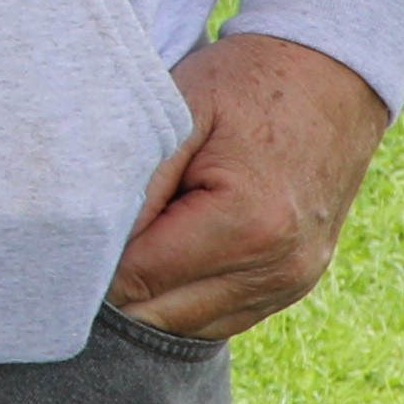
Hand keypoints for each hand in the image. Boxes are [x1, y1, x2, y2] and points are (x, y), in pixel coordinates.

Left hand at [112, 33, 382, 338]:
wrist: (332, 77)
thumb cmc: (246, 85)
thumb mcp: (180, 112)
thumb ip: (138, 183)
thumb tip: (96, 246)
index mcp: (247, 225)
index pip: (134, 279)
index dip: (92, 259)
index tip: (71, 229)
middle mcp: (277, 267)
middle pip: (156, 315)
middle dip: (113, 285)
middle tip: (90, 237)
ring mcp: (292, 282)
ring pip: (186, 325)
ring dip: (148, 296)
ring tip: (131, 239)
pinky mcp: (295, 284)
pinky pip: (220, 318)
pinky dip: (183, 298)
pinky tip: (165, 255)